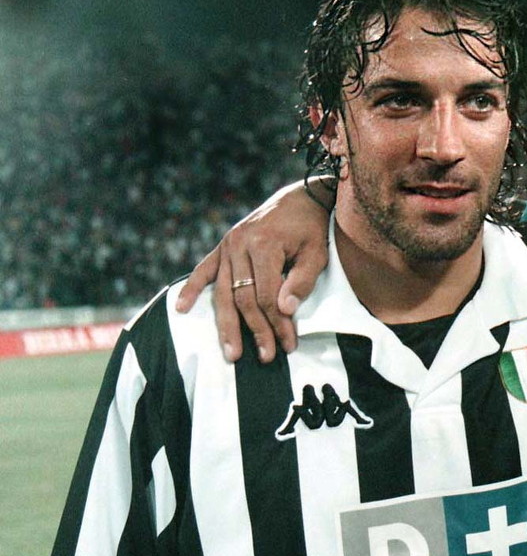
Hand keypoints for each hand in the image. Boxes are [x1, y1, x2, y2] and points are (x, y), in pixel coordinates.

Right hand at [176, 181, 331, 361]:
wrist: (301, 198)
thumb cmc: (312, 229)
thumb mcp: (317, 253)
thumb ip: (301, 281)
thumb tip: (284, 310)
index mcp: (265, 245)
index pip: (267, 295)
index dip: (277, 323)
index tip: (288, 345)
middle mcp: (240, 245)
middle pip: (244, 298)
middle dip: (255, 330)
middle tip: (266, 357)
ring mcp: (228, 245)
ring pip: (223, 292)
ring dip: (226, 324)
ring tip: (230, 352)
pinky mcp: (222, 246)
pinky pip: (203, 270)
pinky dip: (191, 289)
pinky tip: (182, 309)